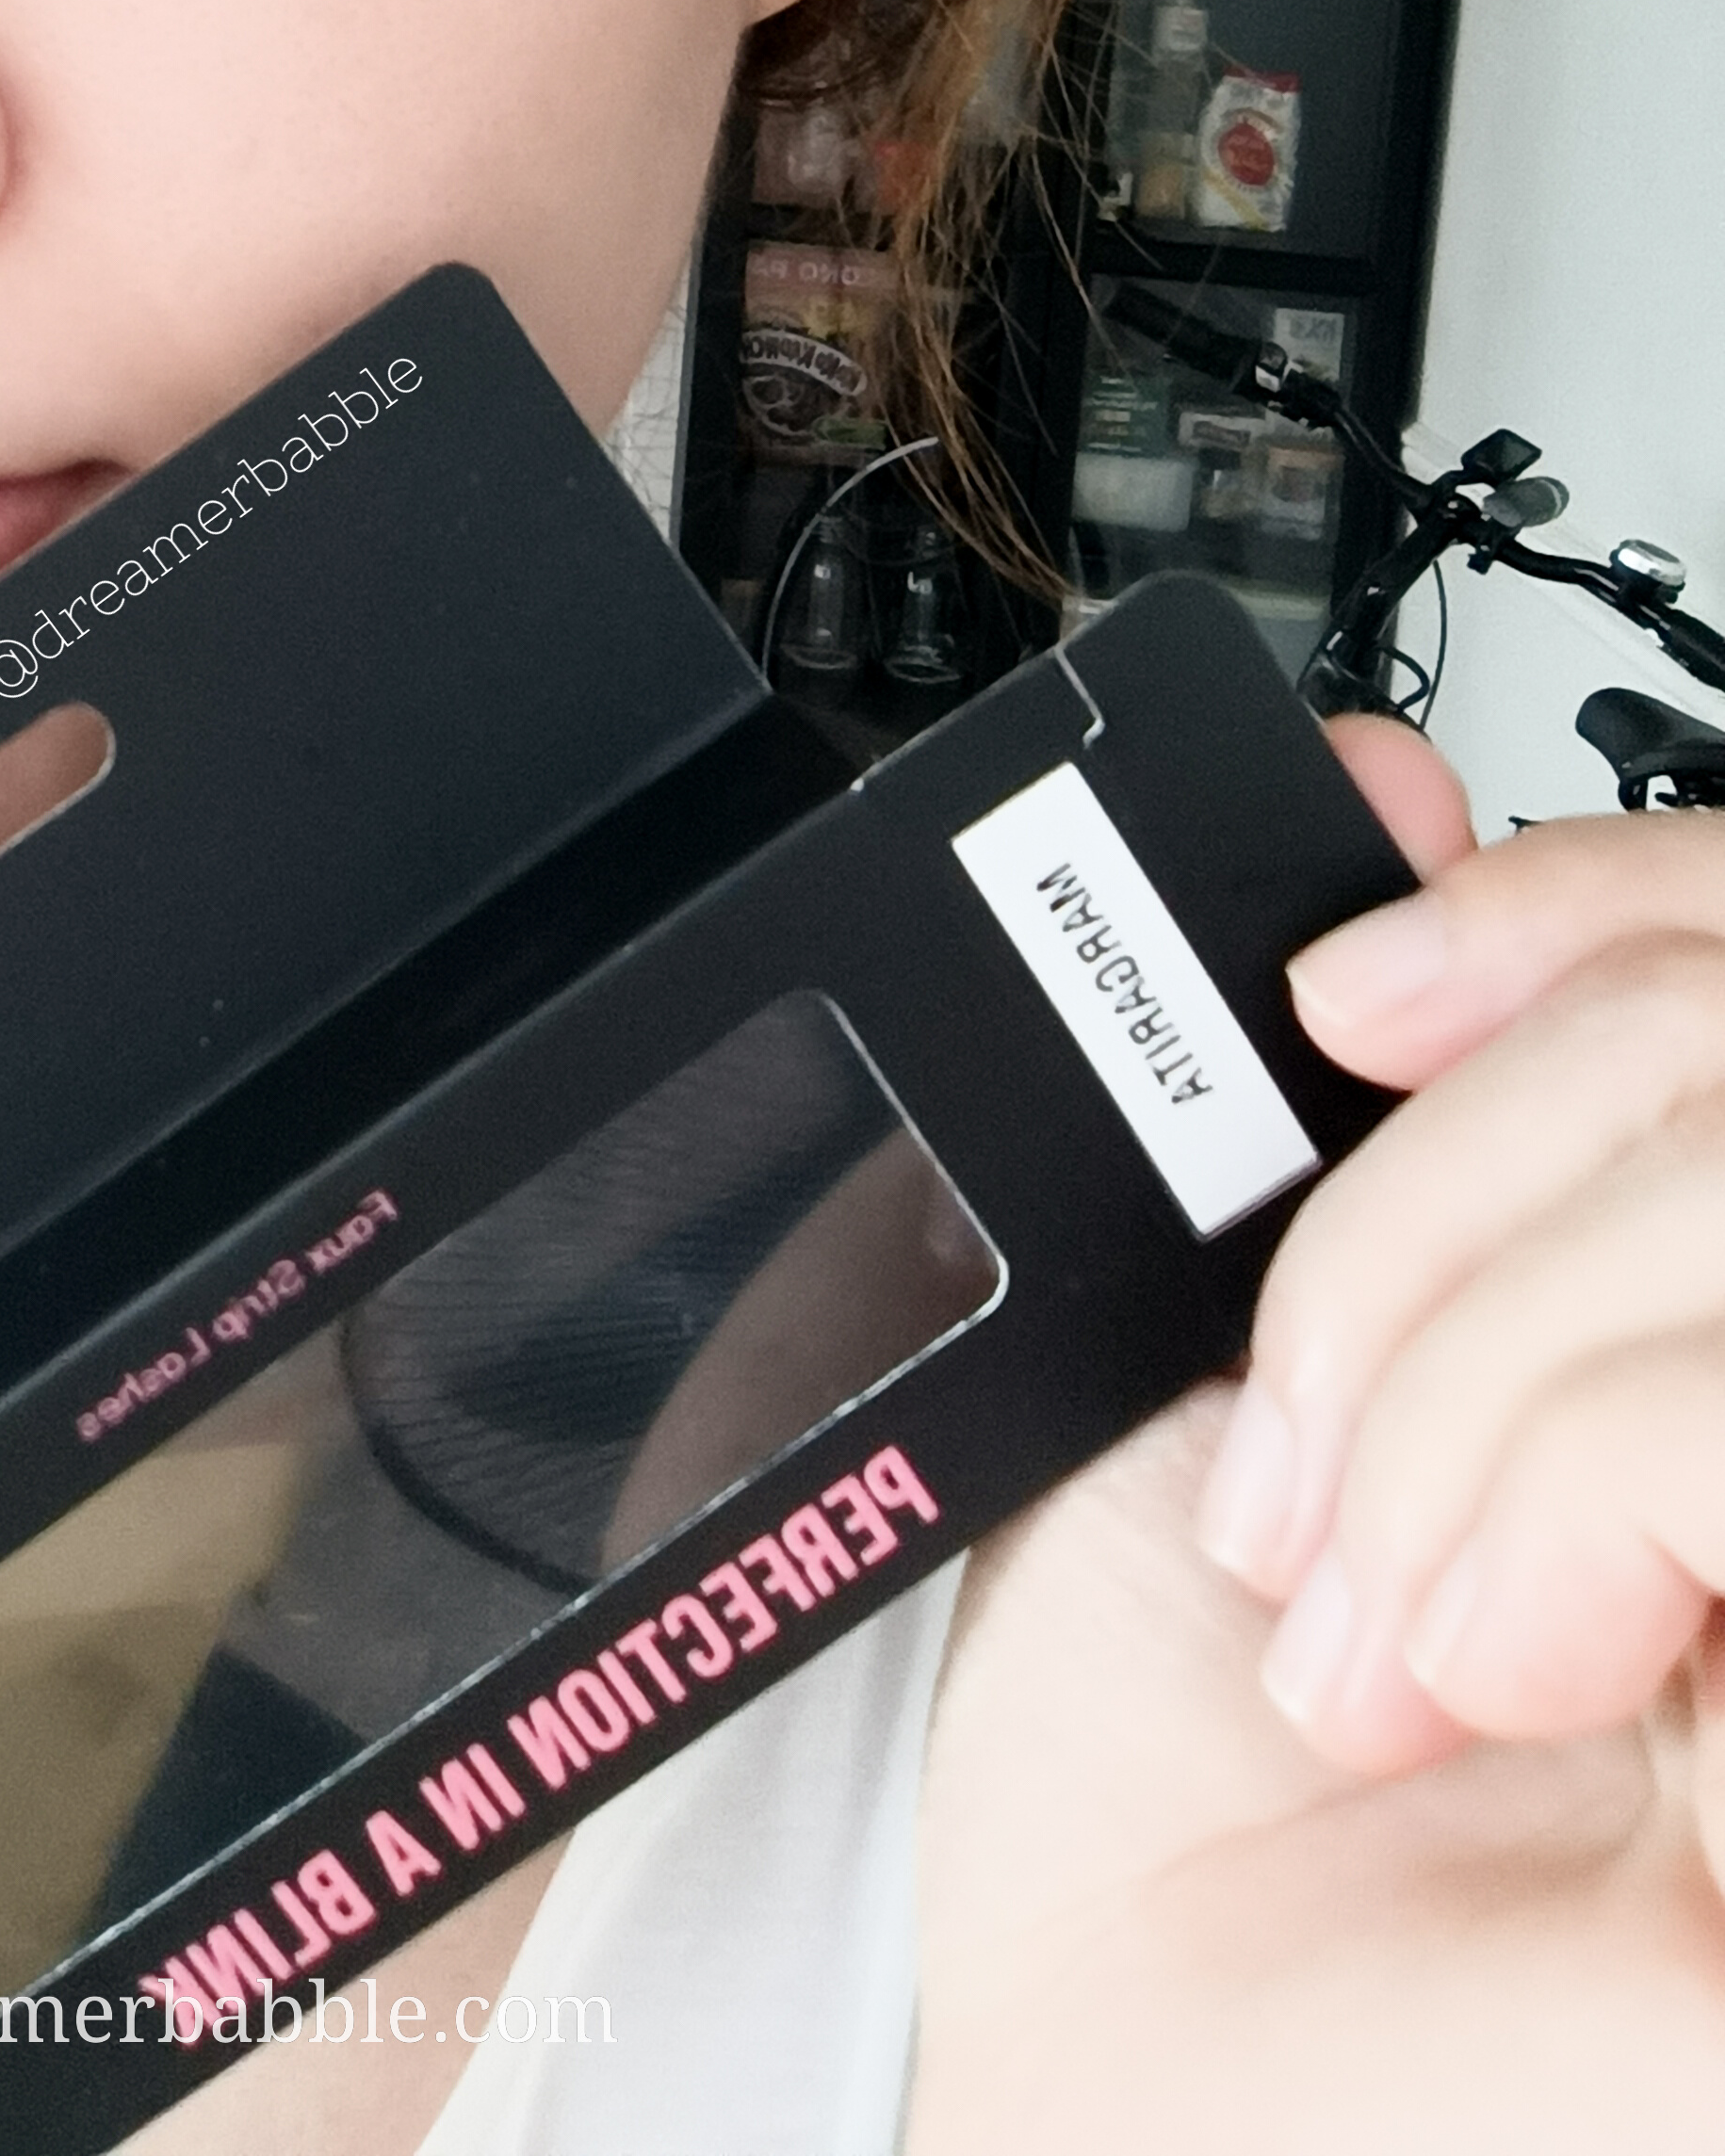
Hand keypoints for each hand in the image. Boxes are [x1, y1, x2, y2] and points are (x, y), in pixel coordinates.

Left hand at [908, 720, 1724, 2148]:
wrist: (1144, 2116)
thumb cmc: (1187, 1826)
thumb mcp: (1233, 1378)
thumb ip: (1337, 1111)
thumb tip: (1387, 790)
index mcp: (1707, 1326)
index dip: (1592, 914)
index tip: (1354, 994)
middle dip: (1451, 1211)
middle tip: (1306, 1461)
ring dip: (1483, 1379)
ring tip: (1378, 1621)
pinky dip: (1573, 1481)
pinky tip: (1493, 1668)